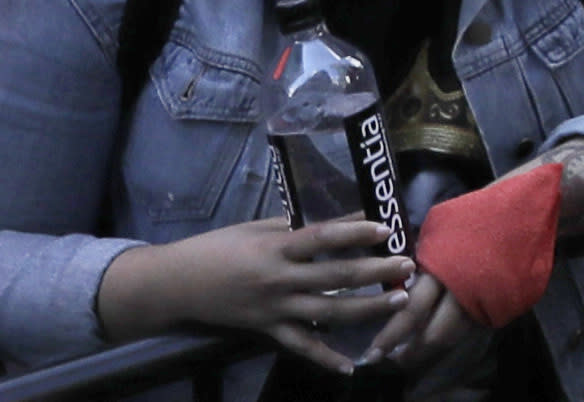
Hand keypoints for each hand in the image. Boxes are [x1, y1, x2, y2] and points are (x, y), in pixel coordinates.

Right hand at [99, 216, 417, 370]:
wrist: (175, 284)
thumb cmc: (218, 247)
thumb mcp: (257, 227)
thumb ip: (296, 225)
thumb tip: (339, 217)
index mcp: (277, 247)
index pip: (323, 237)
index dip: (356, 232)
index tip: (387, 228)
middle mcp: (280, 279)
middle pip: (336, 277)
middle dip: (375, 272)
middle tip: (408, 266)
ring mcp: (274, 308)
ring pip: (328, 312)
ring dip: (366, 309)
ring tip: (397, 302)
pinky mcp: (266, 330)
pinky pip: (300, 346)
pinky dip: (325, 358)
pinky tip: (350, 366)